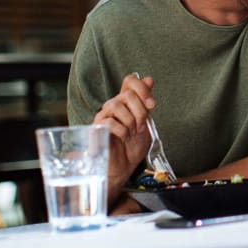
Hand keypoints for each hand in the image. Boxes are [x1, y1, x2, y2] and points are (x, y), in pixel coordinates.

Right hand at [93, 74, 155, 195]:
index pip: (130, 81)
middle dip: (140, 112)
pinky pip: (111, 122)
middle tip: (140, 127)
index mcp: (125, 103)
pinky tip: (122, 138)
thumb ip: (146, 103)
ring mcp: (103, 116)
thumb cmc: (132, 148)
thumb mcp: (146, 123)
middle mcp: (113, 106)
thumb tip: (148, 79)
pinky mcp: (96, 128)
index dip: (142, 89)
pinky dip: (122, 131)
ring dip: (131, 123)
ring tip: (131, 134)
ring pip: (118, 106)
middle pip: (128, 94)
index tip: (151, 104)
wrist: (123, 168)